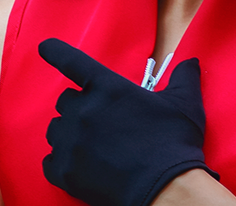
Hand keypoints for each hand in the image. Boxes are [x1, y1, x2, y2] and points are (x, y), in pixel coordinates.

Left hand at [39, 38, 216, 205]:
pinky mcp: (65, 171)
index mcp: (108, 88)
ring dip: (69, 135)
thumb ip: (184, 77)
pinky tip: (80, 167)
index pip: (73, 62)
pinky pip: (50, 162)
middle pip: (65, 101)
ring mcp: (71, 142)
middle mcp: (83, 110)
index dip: (56, 51)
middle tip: (101, 123)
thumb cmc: (174, 143)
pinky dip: (62, 163)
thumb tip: (190, 62)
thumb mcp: (185, 103)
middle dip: (79, 108)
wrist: (165, 189)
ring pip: (56, 130)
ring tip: (92, 147)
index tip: (44, 46)